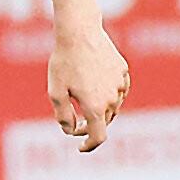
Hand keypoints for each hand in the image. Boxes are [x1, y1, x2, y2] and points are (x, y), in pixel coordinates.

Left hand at [49, 19, 130, 150]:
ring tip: (82, 97)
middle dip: (90, 125)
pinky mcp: (123, 72)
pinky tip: (97, 87)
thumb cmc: (64, 62)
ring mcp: (120, 85)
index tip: (80, 147)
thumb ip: (63, 116)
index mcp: (95, 107)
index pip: (98, 137)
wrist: (79, 32)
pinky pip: (119, 90)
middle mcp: (111, 99)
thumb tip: (71, 130)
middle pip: (104, 122)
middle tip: (74, 122)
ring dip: (100, 109)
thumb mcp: (55, 92)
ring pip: (113, 106)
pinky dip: (109, 95)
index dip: (89, 146)